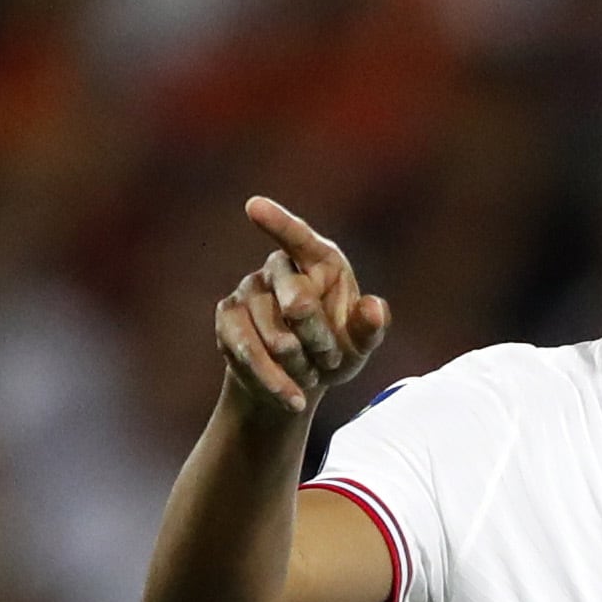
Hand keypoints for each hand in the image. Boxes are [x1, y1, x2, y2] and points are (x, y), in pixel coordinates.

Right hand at [215, 197, 389, 414]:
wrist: (294, 382)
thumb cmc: (333, 350)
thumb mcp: (359, 345)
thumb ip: (369, 328)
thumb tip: (375, 308)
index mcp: (318, 259)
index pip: (297, 236)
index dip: (276, 221)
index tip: (252, 206)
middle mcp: (278, 267)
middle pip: (297, 301)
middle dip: (319, 340)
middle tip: (329, 359)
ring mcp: (247, 290)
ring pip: (273, 335)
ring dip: (298, 365)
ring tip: (311, 378)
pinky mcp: (227, 318)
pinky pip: (246, 350)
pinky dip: (272, 379)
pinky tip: (290, 395)